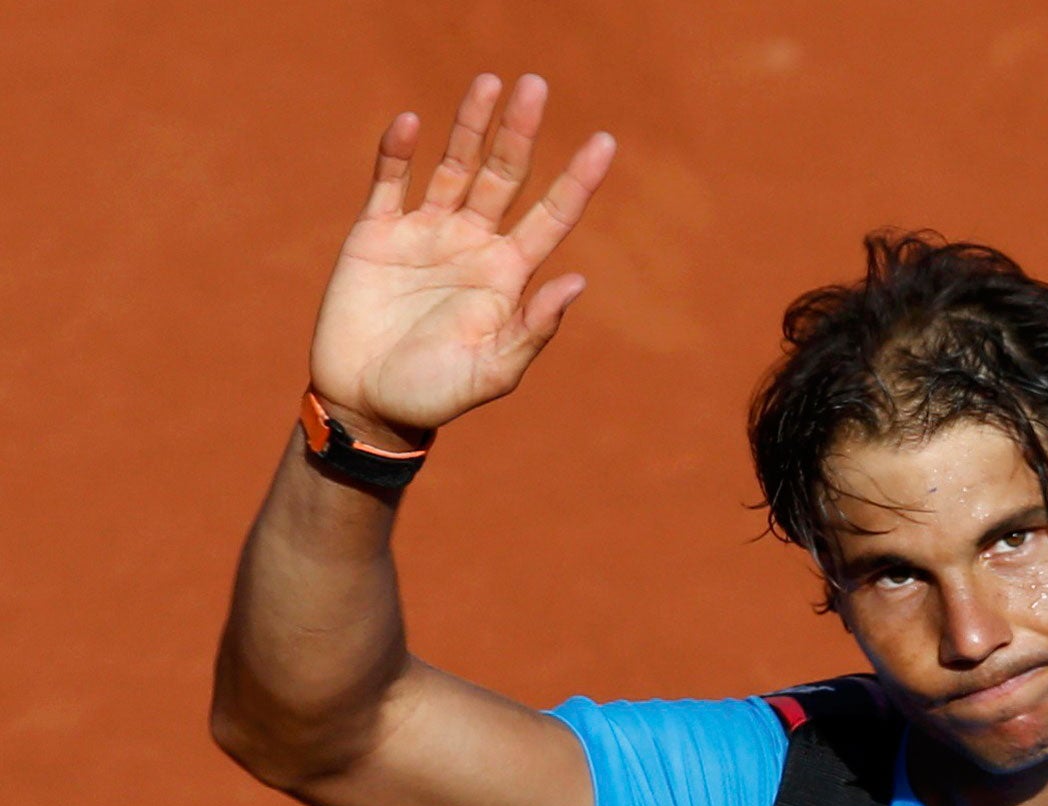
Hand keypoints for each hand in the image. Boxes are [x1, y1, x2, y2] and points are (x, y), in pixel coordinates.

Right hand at [308, 74, 614, 445]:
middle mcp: (473, 244)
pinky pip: (391, 181)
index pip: (551, 216)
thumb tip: (578, 281)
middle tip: (536, 84)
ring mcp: (426, 233)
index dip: (577, 180)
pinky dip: (399, 151)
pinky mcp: (377, 232)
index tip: (605, 142)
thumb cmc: (436, 396)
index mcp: (508, 275)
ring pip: (454, 165)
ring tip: (489, 83)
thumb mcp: (493, 371)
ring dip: (471, 126)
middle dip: (520, 132)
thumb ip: (533, 329)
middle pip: (505, 176)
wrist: (367, 405)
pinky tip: (412, 122)